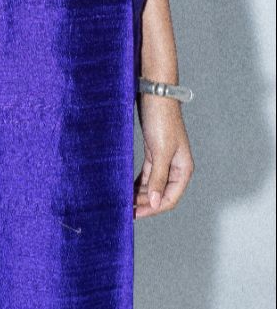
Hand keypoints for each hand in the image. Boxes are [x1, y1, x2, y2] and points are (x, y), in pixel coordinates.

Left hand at [134, 97, 193, 217]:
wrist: (155, 94)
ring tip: (124, 201)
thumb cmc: (162, 120)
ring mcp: (164, 160)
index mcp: (183, 169)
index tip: (135, 213)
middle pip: (160, 193)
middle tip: (126, 209)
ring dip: (140, 193)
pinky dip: (137, 181)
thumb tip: (155, 202)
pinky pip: (146, 173)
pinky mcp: (153, 152)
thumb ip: (158, 178)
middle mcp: (176, 167)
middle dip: (144, 202)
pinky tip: (126, 187)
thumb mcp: (160, 151)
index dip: (153, 208)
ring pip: (152, 184)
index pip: (170, 198)